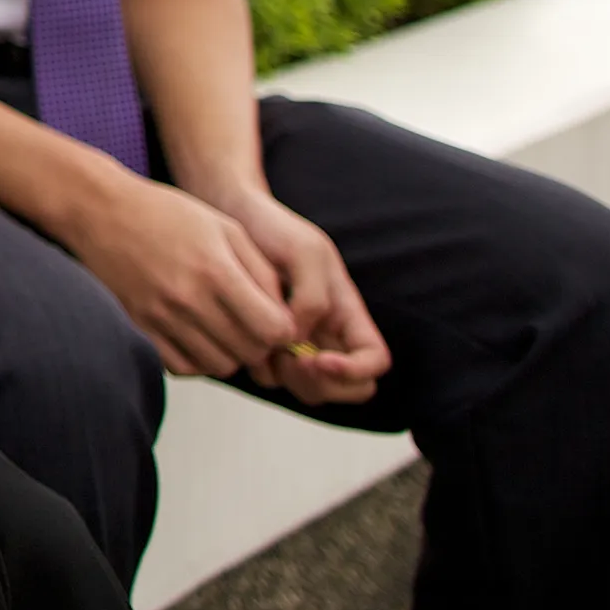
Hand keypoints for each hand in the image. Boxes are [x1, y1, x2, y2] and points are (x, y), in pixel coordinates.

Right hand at [58, 169, 299, 379]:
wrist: (99, 211)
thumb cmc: (167, 214)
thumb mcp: (225, 228)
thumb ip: (261, 272)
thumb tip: (286, 317)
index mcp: (216, 270)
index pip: (272, 329)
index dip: (284, 329)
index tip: (277, 318)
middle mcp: (188, 299)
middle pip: (249, 352)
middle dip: (260, 343)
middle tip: (251, 324)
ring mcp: (160, 318)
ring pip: (219, 365)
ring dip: (230, 352)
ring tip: (223, 327)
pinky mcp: (139, 328)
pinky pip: (184, 367)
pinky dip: (198, 359)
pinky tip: (197, 335)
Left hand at [214, 186, 390, 403]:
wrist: (234, 219)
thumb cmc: (276, 230)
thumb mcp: (306, 252)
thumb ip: (312, 298)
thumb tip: (297, 340)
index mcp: (348, 314)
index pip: (375, 361)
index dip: (356, 371)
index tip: (320, 359)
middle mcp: (329, 336)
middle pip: (348, 389)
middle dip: (322, 384)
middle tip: (290, 359)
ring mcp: (299, 345)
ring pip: (309, 390)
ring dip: (289, 378)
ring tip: (263, 343)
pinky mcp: (267, 347)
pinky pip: (271, 377)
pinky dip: (260, 369)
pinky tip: (243, 338)